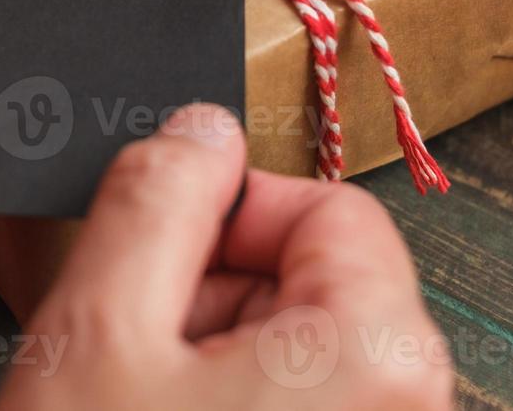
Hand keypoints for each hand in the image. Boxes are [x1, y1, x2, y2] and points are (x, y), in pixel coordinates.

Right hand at [0, 104, 453, 409]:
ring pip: (297, 348)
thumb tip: (200, 130)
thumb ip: (157, 198)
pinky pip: (298, 405)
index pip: (330, 206)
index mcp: (380, 355)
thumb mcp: (101, 328)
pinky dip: (226, 402)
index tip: (164, 249)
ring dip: (211, 354)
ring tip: (142, 403)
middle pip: (315, 278)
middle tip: (137, 349)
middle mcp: (411, 405)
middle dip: (214, 292)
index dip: (230, 210)